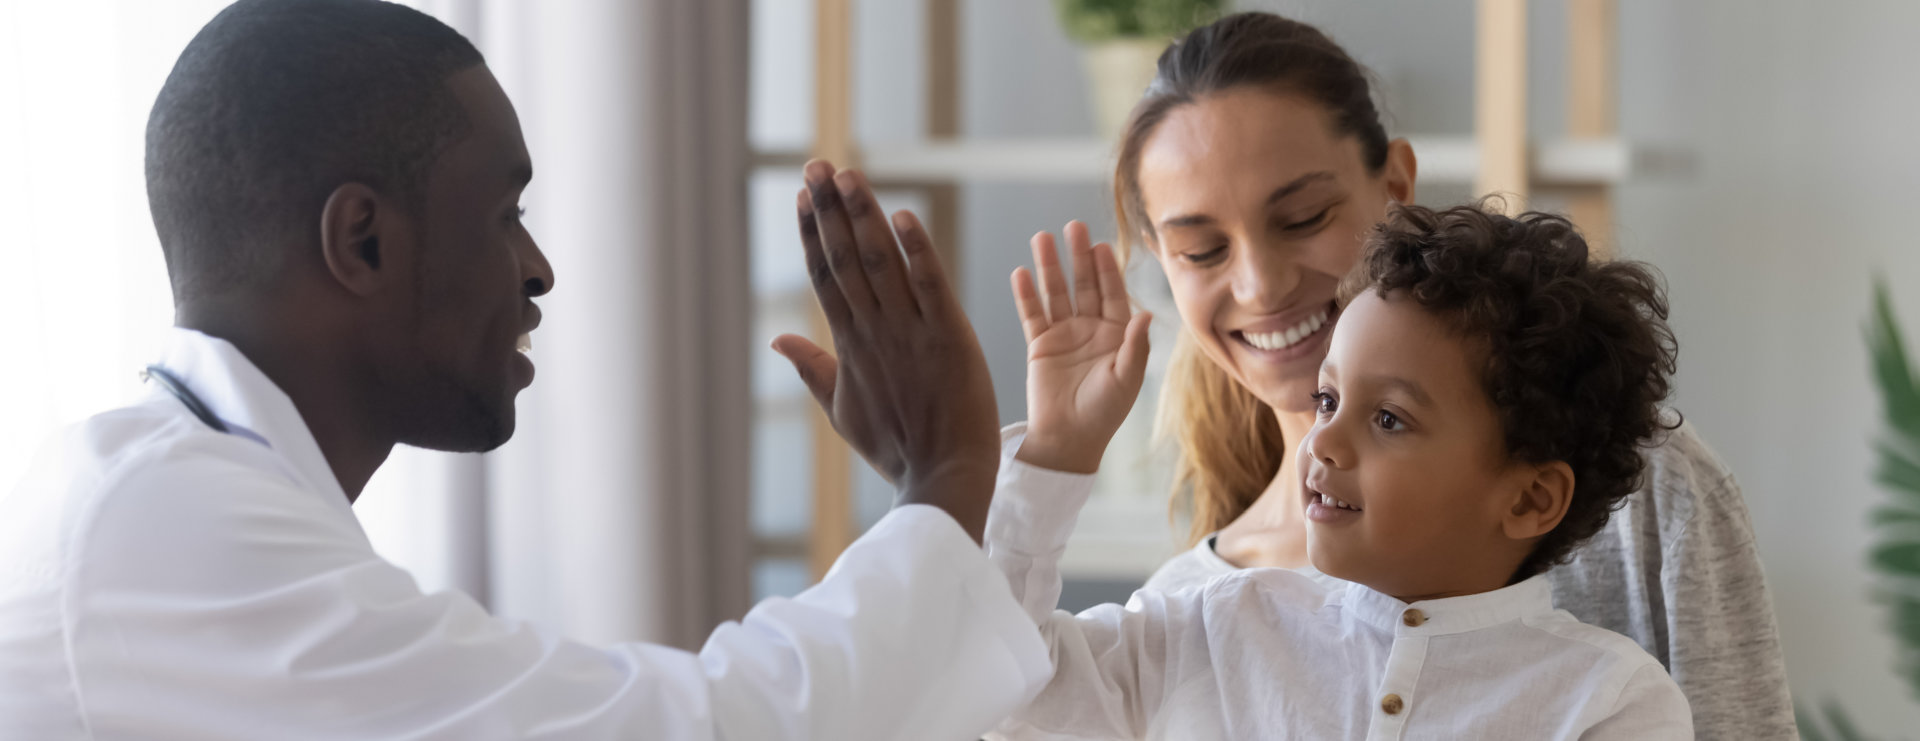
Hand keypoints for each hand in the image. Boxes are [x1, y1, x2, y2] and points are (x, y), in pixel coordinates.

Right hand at [771, 161, 1001, 543]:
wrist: (943, 478)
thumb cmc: (897, 448)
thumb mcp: (843, 411)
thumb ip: (812, 369)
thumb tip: (776, 339)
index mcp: (849, 346)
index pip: (825, 277)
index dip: (812, 233)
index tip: (801, 196)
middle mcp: (874, 332)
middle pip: (845, 259)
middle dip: (828, 210)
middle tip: (817, 165)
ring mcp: (910, 333)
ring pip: (881, 263)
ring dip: (863, 216)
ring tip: (848, 175)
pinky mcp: (949, 337)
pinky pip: (931, 286)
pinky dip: (917, 250)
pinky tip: (903, 215)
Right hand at [1010, 221, 1151, 473]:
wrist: (1068, 440)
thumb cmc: (1103, 413)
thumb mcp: (1125, 379)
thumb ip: (1134, 346)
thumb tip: (1145, 314)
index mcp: (1117, 334)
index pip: (1113, 294)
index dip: (1107, 270)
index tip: (1101, 245)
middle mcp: (1091, 328)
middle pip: (1084, 285)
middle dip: (1079, 257)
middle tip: (1073, 227)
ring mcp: (1064, 334)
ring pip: (1056, 293)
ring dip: (1050, 266)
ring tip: (1042, 238)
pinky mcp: (1039, 345)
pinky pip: (1032, 314)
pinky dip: (1026, 294)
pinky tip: (1021, 273)